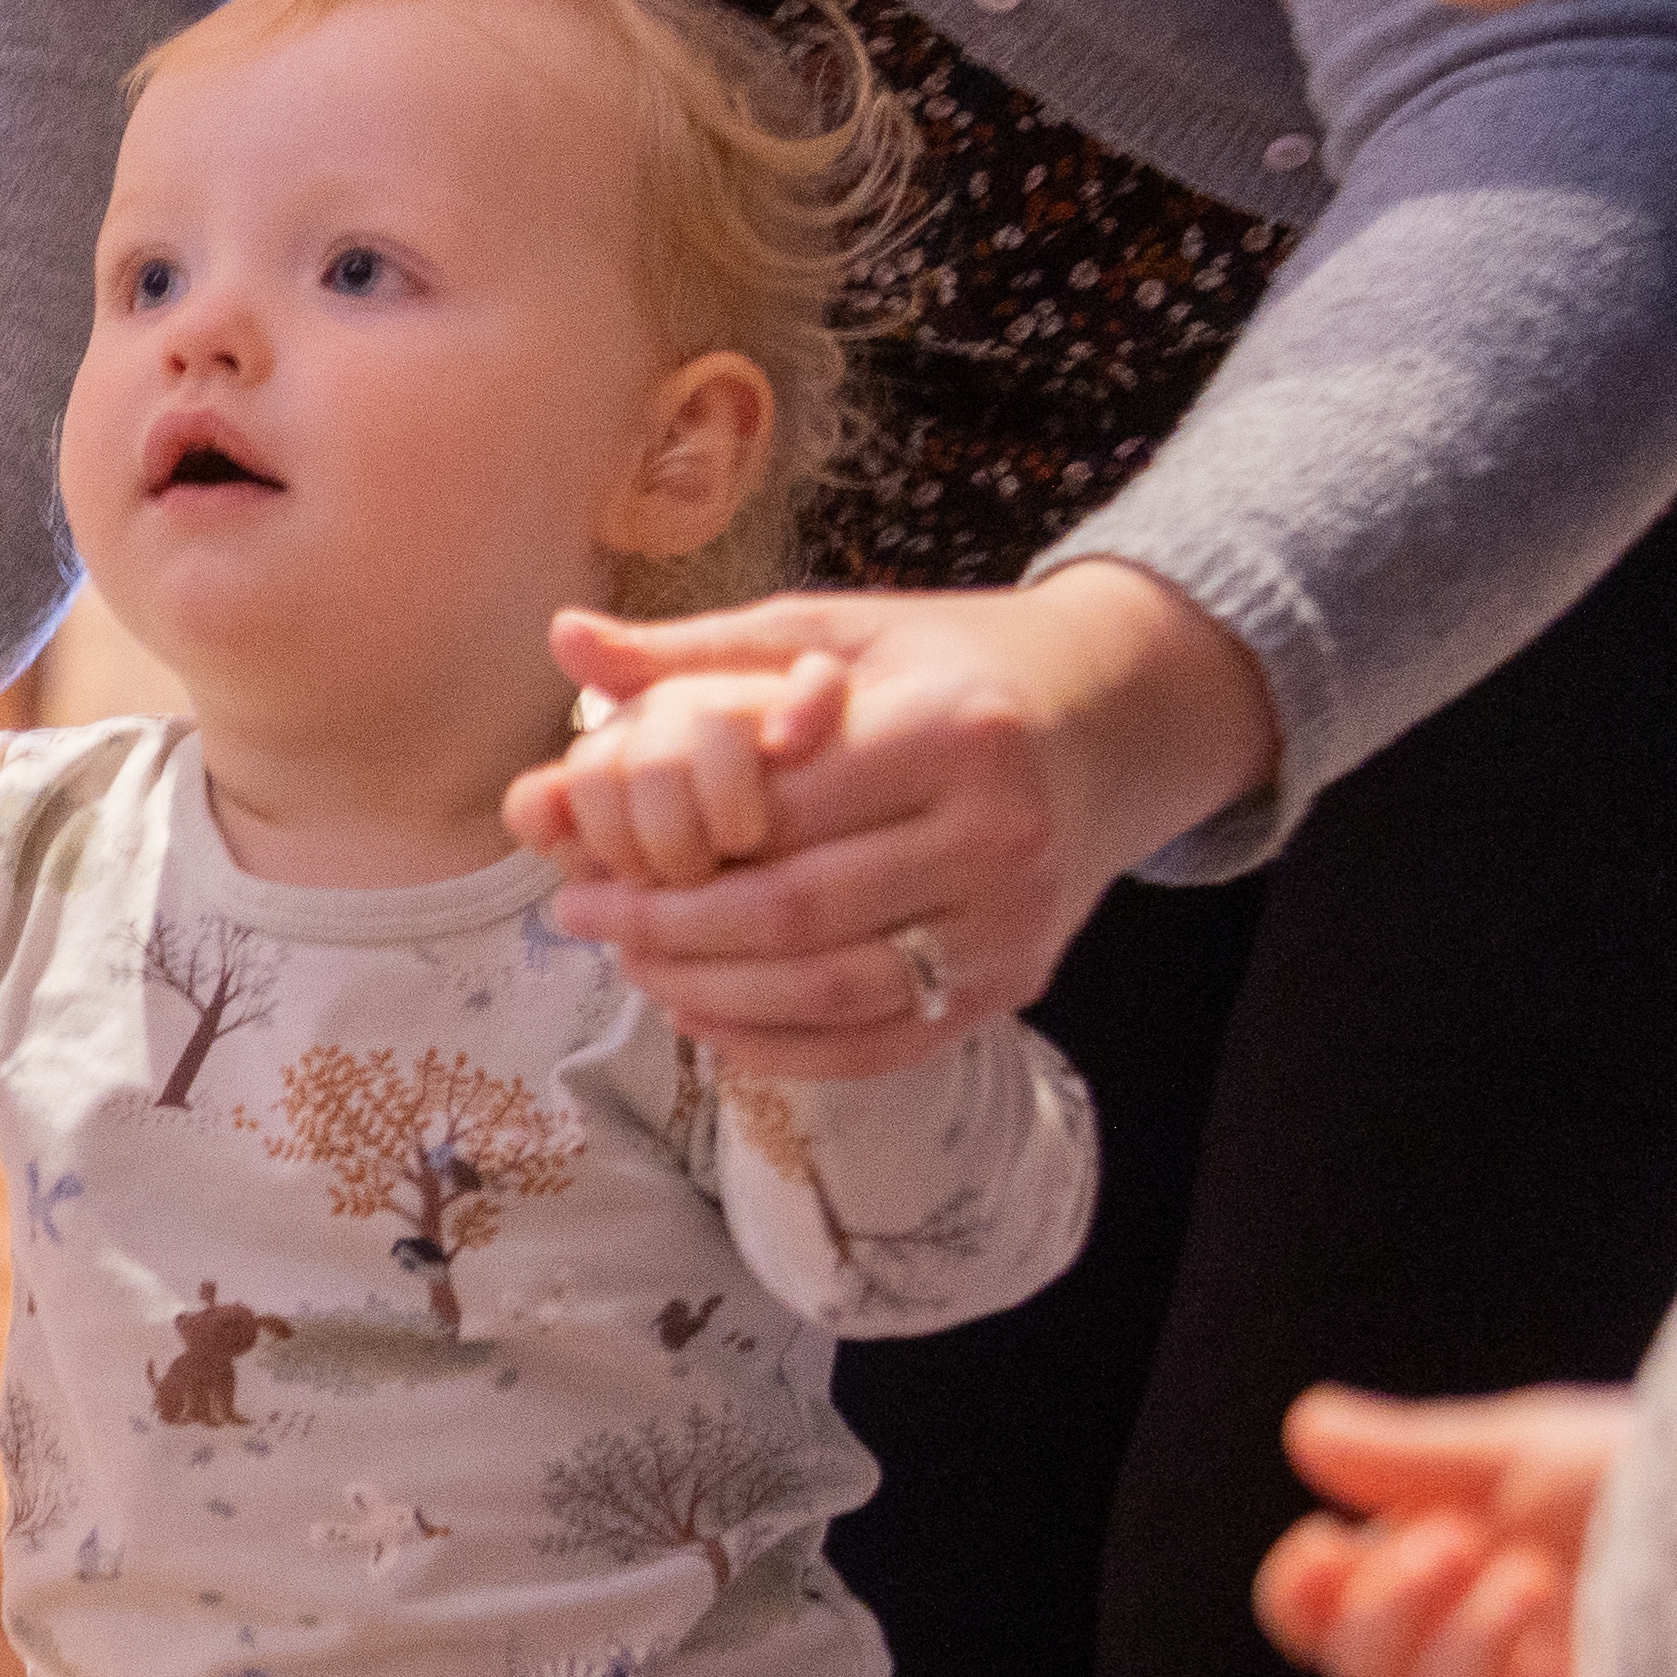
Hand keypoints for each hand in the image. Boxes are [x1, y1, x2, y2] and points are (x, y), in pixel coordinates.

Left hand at [531, 568, 1279, 1078]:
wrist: (1113, 723)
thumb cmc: (951, 668)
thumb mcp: (839, 631)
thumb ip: (701, 648)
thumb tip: (563, 636)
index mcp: (953, 732)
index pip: (777, 811)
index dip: (662, 842)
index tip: (576, 851)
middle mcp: (998, 834)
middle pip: (795, 913)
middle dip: (667, 927)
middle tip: (583, 915)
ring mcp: (1012, 923)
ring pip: (830, 992)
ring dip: (709, 993)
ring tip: (633, 963)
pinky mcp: (1012, 984)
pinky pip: (877, 1044)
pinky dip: (778, 1045)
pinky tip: (704, 1014)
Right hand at [1254, 1382, 1628, 1676]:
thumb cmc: (1675, 1468)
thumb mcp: (1534, 1446)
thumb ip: (1415, 1455)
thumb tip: (1307, 1431)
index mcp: (1456, 1571)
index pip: (1331, 1620)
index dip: (1307, 1598)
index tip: (1326, 1543)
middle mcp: (1493, 1649)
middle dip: (1390, 1614)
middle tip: (1456, 1546)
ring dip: (1464, 1656)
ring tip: (1530, 1583)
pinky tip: (1566, 1665)